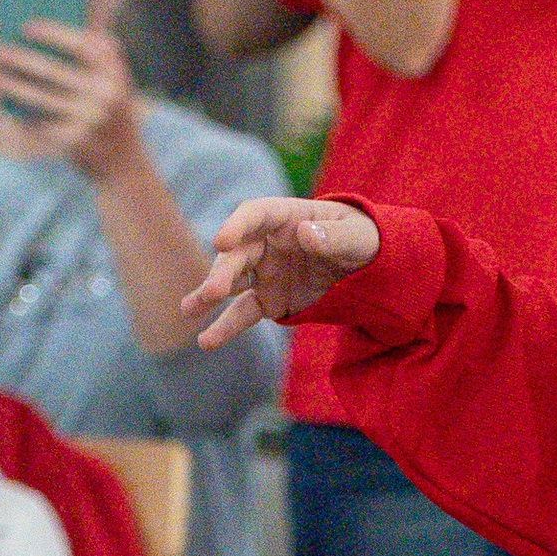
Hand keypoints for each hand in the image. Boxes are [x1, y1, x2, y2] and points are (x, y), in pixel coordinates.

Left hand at [0, 20, 141, 182]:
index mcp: (114, 67)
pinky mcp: (76, 139)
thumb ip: (88, 54)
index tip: (24, 28)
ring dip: (10, 85)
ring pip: (40, 97)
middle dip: (16, 57)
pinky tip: (2, 102)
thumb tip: (39, 30)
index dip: (51, 33)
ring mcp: (92, 117)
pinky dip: (18, 112)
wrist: (124, 161)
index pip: (79, 44)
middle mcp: (106, 91)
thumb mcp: (109, 77)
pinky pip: (39, 121)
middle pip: (51, 69)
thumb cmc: (105, 108)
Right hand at [186, 196, 381, 345]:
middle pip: (239, 253)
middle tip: (214, 291)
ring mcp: (265, 272)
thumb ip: (335, 237)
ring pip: (232, 282)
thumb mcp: (359, 237)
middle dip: (223, 270)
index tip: (221, 241)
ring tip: (188, 310)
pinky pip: (244, 312)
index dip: (237, 225)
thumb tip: (305, 235)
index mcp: (287, 218)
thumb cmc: (363, 240)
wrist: (368, 265)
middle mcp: (268, 243)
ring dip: (209, 294)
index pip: (256, 214)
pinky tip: (206, 341)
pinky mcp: (268, 299)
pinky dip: (226, 327)